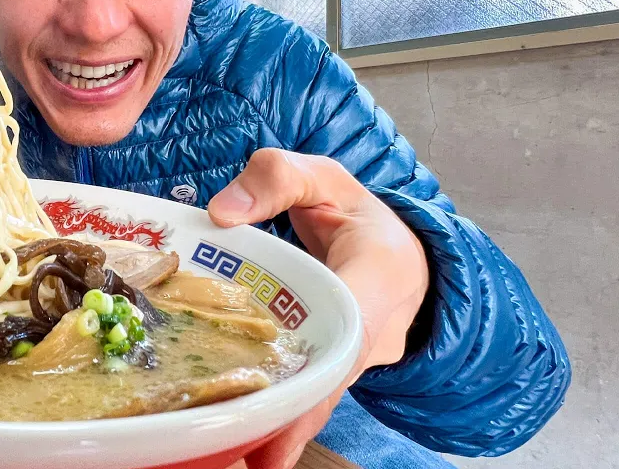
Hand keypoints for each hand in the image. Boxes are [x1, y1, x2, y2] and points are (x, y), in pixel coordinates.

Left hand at [206, 149, 429, 468]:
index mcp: (379, 277)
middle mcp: (376, 328)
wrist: (396, 247)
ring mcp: (357, 355)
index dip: (317, 374)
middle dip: (291, 419)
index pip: (351, 328)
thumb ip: (277, 179)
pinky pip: (307, 391)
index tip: (286, 411)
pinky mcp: (333, 366)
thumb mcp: (322, 177)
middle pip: (331, 380)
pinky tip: (240, 440)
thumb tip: (222, 212)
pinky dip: (278, 413)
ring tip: (234, 453)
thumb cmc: (355, 212)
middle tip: (247, 454)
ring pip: (319, 394)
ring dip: (281, 425)